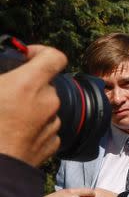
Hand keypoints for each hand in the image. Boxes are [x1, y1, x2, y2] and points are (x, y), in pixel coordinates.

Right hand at [0, 44, 66, 166]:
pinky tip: (14, 133)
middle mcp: (48, 102)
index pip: (54, 57)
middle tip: (5, 94)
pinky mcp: (53, 143)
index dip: (41, 52)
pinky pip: (46, 128)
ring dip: (30, 108)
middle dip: (27, 86)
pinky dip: (34, 127)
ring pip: (45, 107)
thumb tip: (6, 79)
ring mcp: (53, 124)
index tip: (26, 57)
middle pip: (45, 84)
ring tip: (6, 118)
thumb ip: (2, 78)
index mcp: (29, 84)